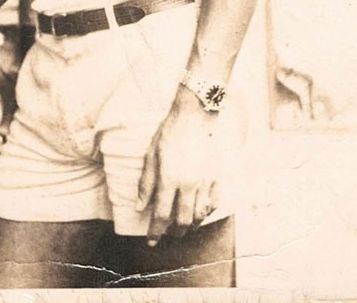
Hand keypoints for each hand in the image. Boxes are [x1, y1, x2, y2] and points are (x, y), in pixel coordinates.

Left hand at [136, 87, 221, 246]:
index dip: (155, 232)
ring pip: (199, 215)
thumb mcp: (151, 155)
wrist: (195, 115)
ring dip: (190, 226)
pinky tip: (199, 212)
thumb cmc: (170, 132)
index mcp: (169, 178)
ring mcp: (205, 182)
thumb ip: (146, 183)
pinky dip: (205, 212)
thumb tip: (140, 206)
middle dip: (174, 233)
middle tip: (168, 234)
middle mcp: (188, 184)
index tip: (151, 241)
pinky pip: (213, 203)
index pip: (160, 214)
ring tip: (183, 226)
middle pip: (182, 221)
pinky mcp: (216, 177)